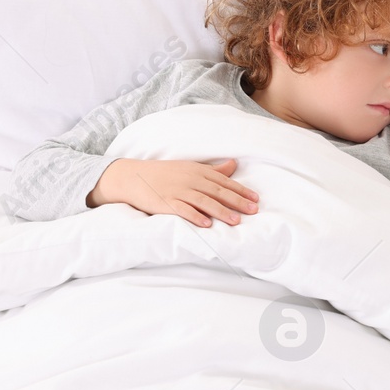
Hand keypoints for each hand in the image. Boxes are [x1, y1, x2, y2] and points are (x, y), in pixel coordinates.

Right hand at [88, 158, 259, 227]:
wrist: (133, 176)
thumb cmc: (164, 173)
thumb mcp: (190, 167)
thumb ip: (213, 169)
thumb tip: (234, 165)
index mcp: (197, 170)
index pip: (224, 181)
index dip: (241, 190)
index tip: (256, 199)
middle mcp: (190, 180)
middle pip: (218, 191)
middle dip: (237, 201)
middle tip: (253, 210)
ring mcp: (178, 191)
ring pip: (204, 201)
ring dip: (221, 211)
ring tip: (236, 221)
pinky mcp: (166, 202)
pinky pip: (183, 210)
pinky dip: (195, 216)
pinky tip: (207, 225)